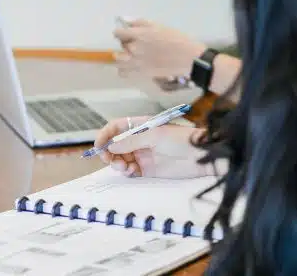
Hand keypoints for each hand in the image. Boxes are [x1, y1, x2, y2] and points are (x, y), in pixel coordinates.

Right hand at [94, 116, 211, 178]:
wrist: (202, 157)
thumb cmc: (181, 139)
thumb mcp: (154, 136)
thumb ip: (131, 142)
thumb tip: (111, 146)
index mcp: (139, 127)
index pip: (115, 128)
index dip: (105, 135)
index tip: (98, 146)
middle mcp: (138, 140)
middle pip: (114, 145)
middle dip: (109, 153)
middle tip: (110, 160)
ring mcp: (142, 155)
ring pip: (120, 159)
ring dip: (117, 163)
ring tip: (124, 167)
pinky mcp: (147, 170)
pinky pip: (130, 171)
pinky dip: (126, 172)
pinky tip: (131, 171)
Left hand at [113, 19, 206, 77]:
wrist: (187, 58)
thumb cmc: (176, 39)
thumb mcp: (158, 26)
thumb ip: (139, 23)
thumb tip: (125, 21)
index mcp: (138, 34)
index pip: (118, 33)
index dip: (121, 32)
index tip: (126, 33)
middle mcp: (134, 48)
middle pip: (121, 45)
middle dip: (126, 43)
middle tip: (136, 43)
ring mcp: (136, 62)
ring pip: (118, 60)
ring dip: (122, 57)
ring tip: (130, 56)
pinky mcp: (140, 73)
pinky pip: (123, 72)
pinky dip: (124, 69)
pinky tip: (131, 66)